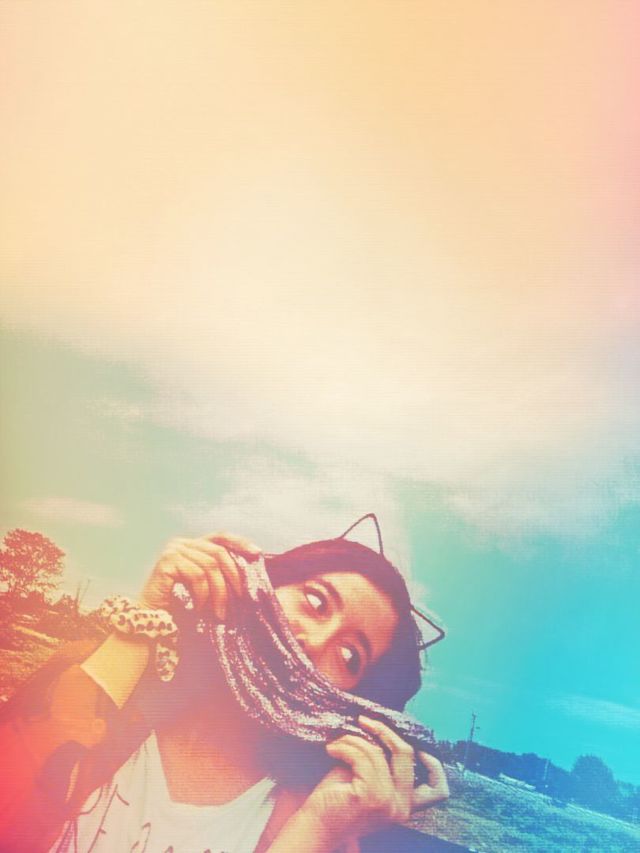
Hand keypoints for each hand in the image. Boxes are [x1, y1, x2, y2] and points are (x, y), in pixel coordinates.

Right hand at [139, 532, 260, 618]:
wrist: (151, 620)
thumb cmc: (180, 606)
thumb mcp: (206, 586)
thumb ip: (220, 574)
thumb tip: (250, 570)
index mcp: (193, 545)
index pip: (221, 537)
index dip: (240, 543)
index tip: (257, 553)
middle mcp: (182, 543)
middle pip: (218, 553)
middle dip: (233, 577)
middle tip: (239, 599)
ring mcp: (173, 550)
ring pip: (210, 566)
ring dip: (219, 592)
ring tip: (219, 612)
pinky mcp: (167, 561)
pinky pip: (196, 576)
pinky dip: (202, 595)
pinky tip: (199, 608)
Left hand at [300, 716, 448, 846]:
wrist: (316, 826)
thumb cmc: (337, 800)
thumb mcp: (369, 780)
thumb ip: (384, 763)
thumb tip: (386, 729)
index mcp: (405, 806)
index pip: (437, 789)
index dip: (432, 762)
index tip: (407, 739)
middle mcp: (401, 808)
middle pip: (406, 754)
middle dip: (385, 730)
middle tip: (365, 721)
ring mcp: (388, 803)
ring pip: (378, 751)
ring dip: (355, 739)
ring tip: (338, 741)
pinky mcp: (371, 797)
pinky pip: (363, 756)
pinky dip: (346, 746)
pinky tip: (332, 749)